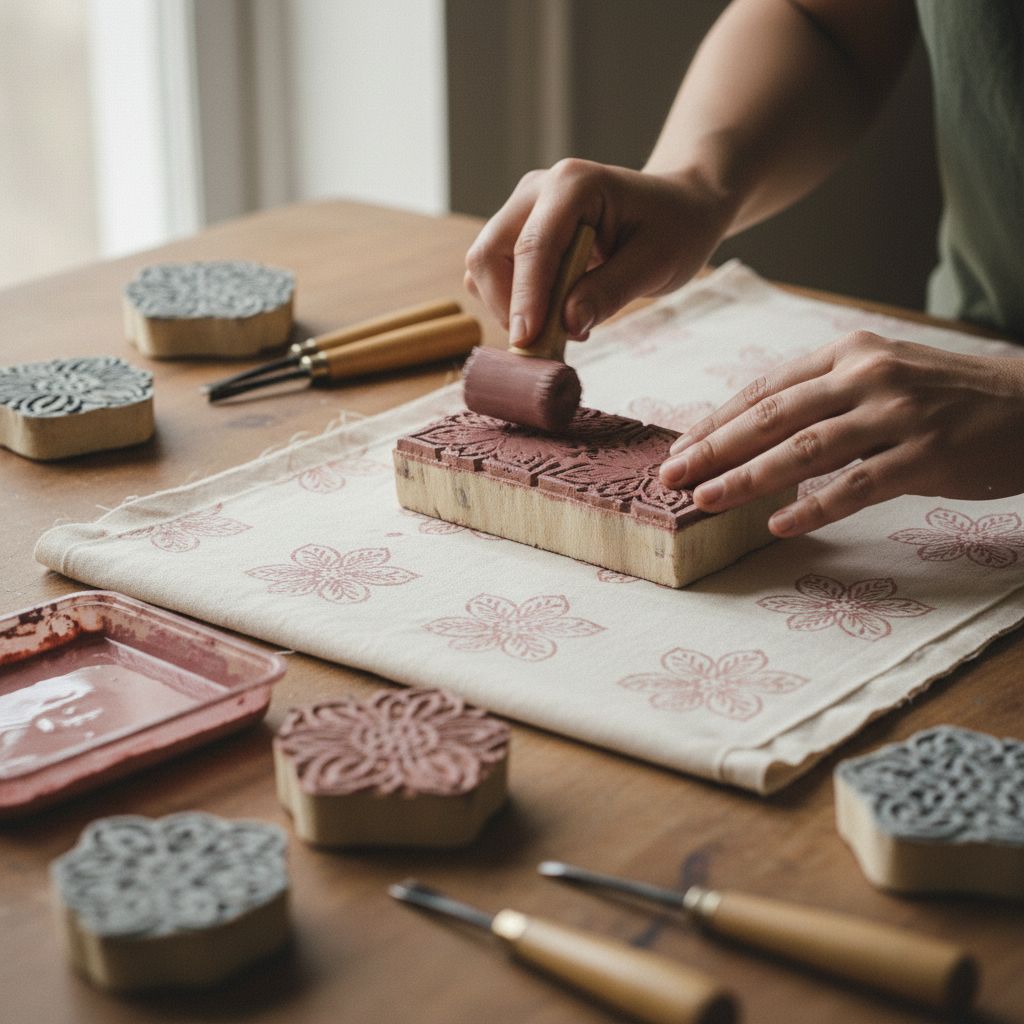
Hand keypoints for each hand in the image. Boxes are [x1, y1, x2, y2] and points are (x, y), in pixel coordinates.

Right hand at [464, 159, 734, 345]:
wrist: (677, 208)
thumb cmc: (675, 229)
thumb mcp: (657, 263)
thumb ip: (611, 292)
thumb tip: (567, 324)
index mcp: (573, 185)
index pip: (533, 246)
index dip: (526, 298)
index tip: (527, 341)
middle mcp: (537, 190)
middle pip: (489, 253)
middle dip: (508, 306)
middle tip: (545, 346)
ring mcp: (522, 209)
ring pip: (483, 266)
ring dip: (509, 307)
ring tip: (557, 331)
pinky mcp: (519, 231)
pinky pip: (495, 274)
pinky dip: (514, 303)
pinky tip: (552, 316)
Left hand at [659, 330, 1023, 535]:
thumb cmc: (946, 395)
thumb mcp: (881, 374)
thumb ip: (823, 395)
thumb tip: (752, 433)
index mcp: (849, 352)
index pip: (764, 388)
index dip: (715, 421)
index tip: (677, 449)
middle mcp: (867, 375)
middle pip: (773, 416)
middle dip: (713, 449)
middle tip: (670, 478)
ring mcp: (898, 413)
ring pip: (805, 448)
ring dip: (747, 478)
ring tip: (705, 502)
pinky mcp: (927, 455)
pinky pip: (857, 485)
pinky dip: (814, 506)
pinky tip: (779, 524)